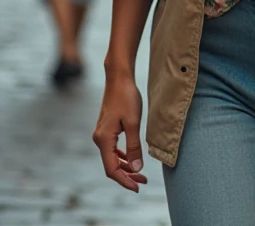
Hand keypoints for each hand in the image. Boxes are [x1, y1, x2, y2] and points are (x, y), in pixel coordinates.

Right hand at [93, 73, 146, 191]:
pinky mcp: (106, 129)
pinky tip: (133, 158)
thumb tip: (137, 168)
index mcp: (104, 139)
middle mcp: (99, 139)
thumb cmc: (127, 97)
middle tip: (143, 181)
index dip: (124, 181)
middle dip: (127, 176)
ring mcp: (101, 134)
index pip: (112, 169)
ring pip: (112, 158)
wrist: (119, 78)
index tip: (138, 187)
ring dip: (126, 167)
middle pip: (111, 166)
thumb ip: (134, 146)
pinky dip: (123, 157)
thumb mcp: (134, 122)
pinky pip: (113, 149)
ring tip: (141, 173)